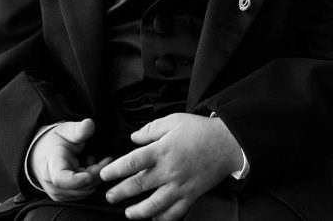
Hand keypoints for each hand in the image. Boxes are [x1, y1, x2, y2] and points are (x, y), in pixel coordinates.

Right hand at [29, 118, 110, 200]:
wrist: (40, 153)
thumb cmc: (54, 142)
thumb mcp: (66, 131)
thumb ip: (78, 129)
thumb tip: (89, 124)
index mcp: (52, 166)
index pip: (62, 179)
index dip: (79, 179)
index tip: (95, 170)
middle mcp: (52, 184)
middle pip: (80, 186)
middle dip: (96, 173)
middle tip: (104, 159)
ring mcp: (58, 193)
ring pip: (85, 191)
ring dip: (94, 177)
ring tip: (91, 161)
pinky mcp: (64, 197)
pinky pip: (84, 192)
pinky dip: (90, 182)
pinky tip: (87, 170)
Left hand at [100, 113, 242, 219]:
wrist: (227, 143)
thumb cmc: (201, 131)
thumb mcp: (175, 121)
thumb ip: (151, 129)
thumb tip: (134, 138)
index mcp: (163, 150)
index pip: (132, 162)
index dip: (114, 170)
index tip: (104, 175)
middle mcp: (169, 170)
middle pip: (138, 185)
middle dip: (120, 193)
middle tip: (110, 196)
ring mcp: (180, 186)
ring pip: (154, 205)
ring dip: (137, 211)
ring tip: (128, 213)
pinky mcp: (191, 195)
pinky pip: (175, 212)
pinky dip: (163, 218)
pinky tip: (155, 218)